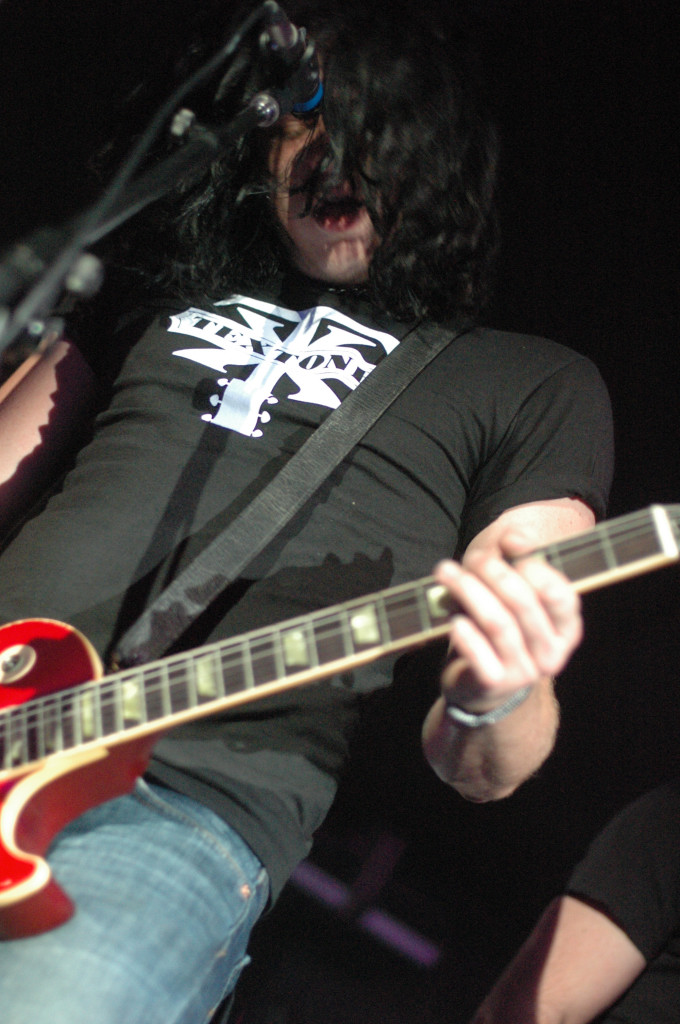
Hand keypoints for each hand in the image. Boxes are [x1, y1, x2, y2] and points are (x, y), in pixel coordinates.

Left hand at [434, 528, 582, 710]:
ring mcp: (525, 672)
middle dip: (494, 572)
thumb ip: (515, 559)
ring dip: (469, 591)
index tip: (508, 545)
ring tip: (445, 572)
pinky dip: (466, 634)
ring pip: (498, 623)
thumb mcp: (508, 593)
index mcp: (565, 628)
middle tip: (471, 557)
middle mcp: (552, 653)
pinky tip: (454, 619)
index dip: (536, 566)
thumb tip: (515, 536)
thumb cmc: (498, 630)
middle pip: (524, 603)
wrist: (480, 686)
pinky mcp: (495, 684)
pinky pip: (480, 654)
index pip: (561, 595)